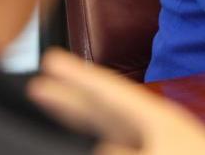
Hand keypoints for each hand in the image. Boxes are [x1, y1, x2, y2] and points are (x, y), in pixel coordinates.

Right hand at [28, 49, 204, 154]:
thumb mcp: (163, 153)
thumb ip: (126, 151)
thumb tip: (97, 145)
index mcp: (159, 118)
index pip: (109, 90)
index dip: (78, 77)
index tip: (51, 60)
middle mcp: (158, 128)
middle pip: (104, 109)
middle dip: (72, 98)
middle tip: (39, 86)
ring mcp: (161, 143)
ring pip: (112, 131)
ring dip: (83, 124)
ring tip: (56, 113)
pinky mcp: (166, 152)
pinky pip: (123, 145)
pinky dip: (104, 141)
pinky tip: (94, 143)